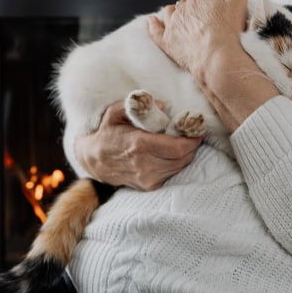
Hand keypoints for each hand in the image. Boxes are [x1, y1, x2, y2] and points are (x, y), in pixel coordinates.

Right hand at [74, 101, 200, 190]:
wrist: (94, 160)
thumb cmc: (108, 132)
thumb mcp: (116, 112)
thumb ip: (138, 106)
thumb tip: (162, 106)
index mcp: (138, 145)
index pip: (178, 147)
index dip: (193, 139)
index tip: (197, 128)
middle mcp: (144, 165)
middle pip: (183, 157)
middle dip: (192, 144)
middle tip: (192, 132)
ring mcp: (147, 179)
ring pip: (180, 166)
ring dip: (185, 153)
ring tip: (182, 140)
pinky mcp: (149, 186)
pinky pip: (172, 173)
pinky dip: (175, 162)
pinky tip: (169, 152)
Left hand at [148, 0, 277, 131]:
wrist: (216, 57)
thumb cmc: (227, 33)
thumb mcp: (239, 5)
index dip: (214, 6)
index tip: (220, 15)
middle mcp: (183, 8)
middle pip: (188, 4)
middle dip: (196, 11)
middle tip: (207, 24)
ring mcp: (173, 25)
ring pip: (170, 13)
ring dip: (175, 14)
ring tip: (183, 20)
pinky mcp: (167, 41)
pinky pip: (155, 30)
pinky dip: (154, 25)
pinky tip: (153, 21)